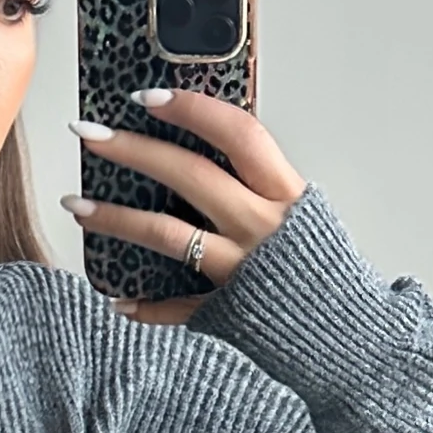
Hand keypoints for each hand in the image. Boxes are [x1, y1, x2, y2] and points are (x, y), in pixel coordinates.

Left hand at [61, 90, 305, 323]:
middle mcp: (263, 226)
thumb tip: (210, 152)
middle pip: (191, 176)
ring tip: (76, 205)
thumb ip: (262, 189)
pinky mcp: (228, 312)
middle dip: (133, 150)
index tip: (147, 96)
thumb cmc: (327, 271)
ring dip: (115, 218)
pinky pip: (176, 307)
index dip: (192, 110)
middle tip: (88, 135)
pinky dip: (144, 306)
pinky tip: (116, 298)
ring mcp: (242, 270)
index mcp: (286, 194)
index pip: (238, 134)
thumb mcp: (304, 215)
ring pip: (168, 235)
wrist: (356, 336)